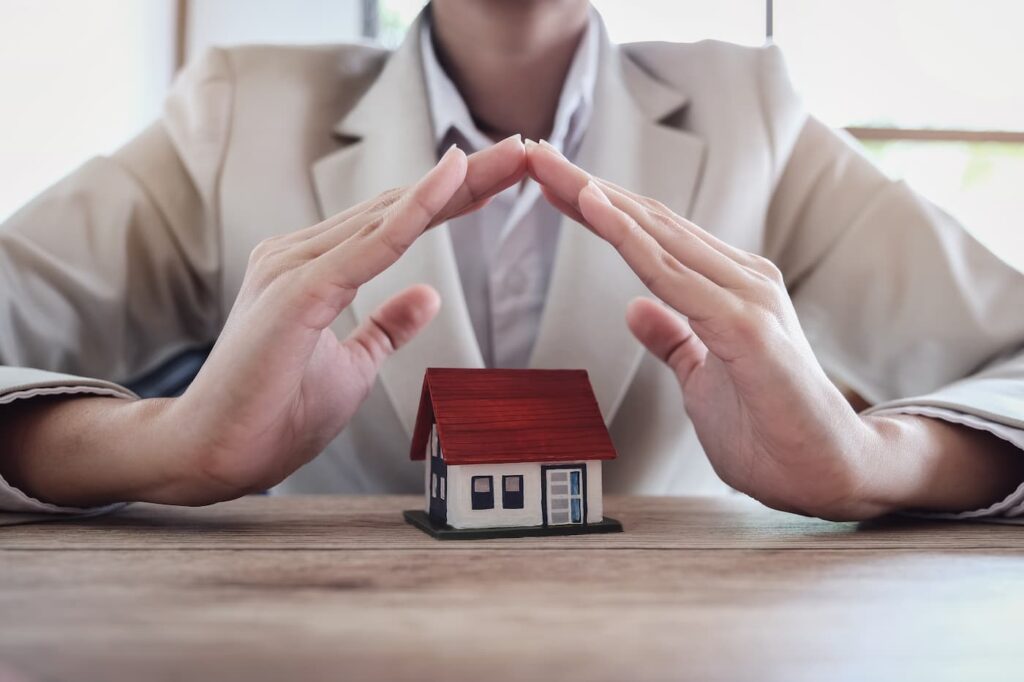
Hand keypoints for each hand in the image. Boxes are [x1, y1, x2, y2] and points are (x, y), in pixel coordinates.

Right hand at [1, 136, 526, 507]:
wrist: (212, 453)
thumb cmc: (273, 411)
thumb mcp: (352, 366)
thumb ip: (385, 326)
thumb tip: (429, 296)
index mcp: (315, 268)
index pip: (398, 222)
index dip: (453, 198)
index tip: (505, 177)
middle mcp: (302, 254)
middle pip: (400, 207)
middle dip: (468, 178)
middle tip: (524, 148)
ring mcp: (295, 266)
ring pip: (390, 215)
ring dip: (454, 183)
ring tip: (508, 154)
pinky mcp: (297, 292)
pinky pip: (368, 246)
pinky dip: (414, 212)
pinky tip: (451, 182)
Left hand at [525, 140, 908, 519]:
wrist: (828, 472)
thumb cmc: (769, 428)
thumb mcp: (701, 377)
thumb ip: (674, 339)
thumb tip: (633, 308)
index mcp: (729, 288)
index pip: (653, 236)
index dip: (600, 208)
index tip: (551, 185)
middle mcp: (741, 278)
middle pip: (651, 222)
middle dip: (586, 188)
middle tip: (535, 156)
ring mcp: (747, 297)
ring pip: (658, 236)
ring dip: (598, 199)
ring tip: (550, 168)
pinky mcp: (747, 325)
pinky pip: (674, 276)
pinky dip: (630, 240)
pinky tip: (595, 209)